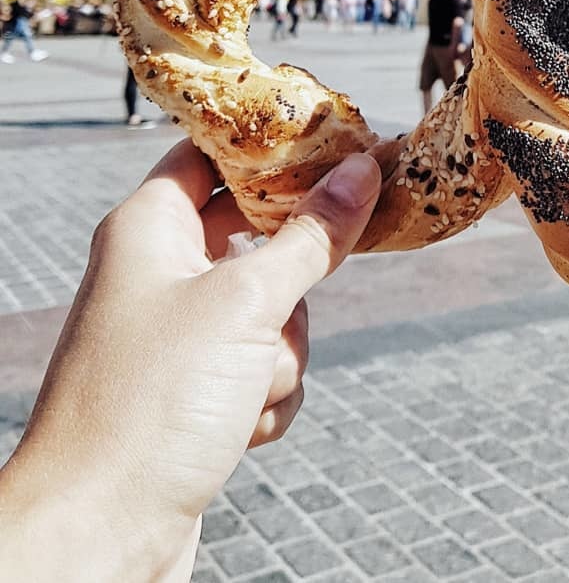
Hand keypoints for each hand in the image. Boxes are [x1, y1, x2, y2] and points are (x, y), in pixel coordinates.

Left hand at [0, 140, 380, 581]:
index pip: (217, 152)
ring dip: (282, 350)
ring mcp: (177, 336)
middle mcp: (159, 272)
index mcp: (150, 227)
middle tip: (337, 258)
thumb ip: (312, 235)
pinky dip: (268, 395)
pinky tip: (242, 428)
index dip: (277, 144)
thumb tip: (362, 169)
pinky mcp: (193, 393)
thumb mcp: (247, 305)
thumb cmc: (152, 404)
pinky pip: (263, 367)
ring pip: (273, 307)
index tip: (341, 142)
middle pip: (257, 232)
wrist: (97, 535)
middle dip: (293, 272)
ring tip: (249, 385)